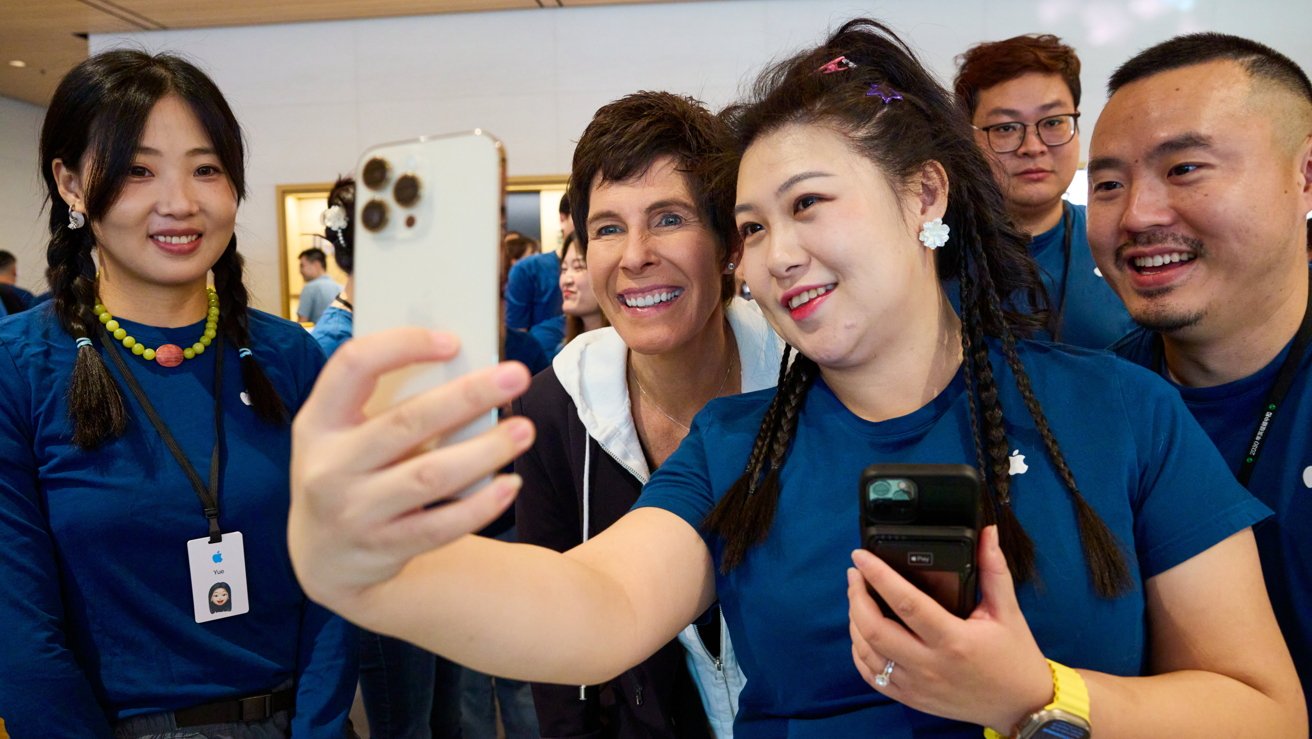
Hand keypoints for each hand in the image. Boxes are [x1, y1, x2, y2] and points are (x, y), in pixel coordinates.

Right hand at [288, 328, 534, 617]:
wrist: (322, 559)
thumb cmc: (347, 474)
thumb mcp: (342, 435)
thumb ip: (384, 404)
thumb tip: (463, 367)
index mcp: (319, 421)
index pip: (353, 365)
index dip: (402, 345)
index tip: (452, 341)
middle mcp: (330, 465)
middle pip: (407, 421)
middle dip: (468, 395)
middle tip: (516, 376)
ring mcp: (354, 511)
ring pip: (430, 476)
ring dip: (484, 450)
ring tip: (523, 430)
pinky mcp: (383, 548)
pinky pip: (440, 527)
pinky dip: (480, 506)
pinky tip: (511, 485)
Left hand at [847, 525, 1052, 730]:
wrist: (1021, 707)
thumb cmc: (1015, 658)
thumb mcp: (1007, 611)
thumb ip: (993, 569)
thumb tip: (988, 533)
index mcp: (954, 640)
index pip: (905, 602)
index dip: (878, 575)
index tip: (860, 556)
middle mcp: (930, 665)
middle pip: (874, 629)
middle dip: (856, 597)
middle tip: (855, 575)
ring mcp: (917, 685)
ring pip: (867, 652)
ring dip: (855, 621)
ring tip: (857, 598)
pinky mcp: (911, 698)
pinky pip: (872, 676)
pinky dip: (859, 651)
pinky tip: (862, 632)